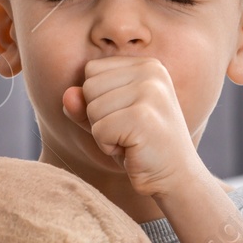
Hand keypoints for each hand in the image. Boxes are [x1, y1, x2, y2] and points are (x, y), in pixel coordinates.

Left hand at [62, 56, 203, 197]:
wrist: (176, 177)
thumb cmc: (141, 147)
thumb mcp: (109, 119)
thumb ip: (84, 104)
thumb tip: (67, 95)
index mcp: (146, 64)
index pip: (92, 70)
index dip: (98, 100)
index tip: (125, 117)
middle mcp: (151, 71)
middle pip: (89, 87)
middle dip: (99, 117)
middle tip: (128, 132)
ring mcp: (150, 92)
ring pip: (91, 109)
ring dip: (104, 134)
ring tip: (131, 140)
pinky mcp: (143, 116)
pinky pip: (99, 130)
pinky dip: (109, 147)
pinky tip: (133, 150)